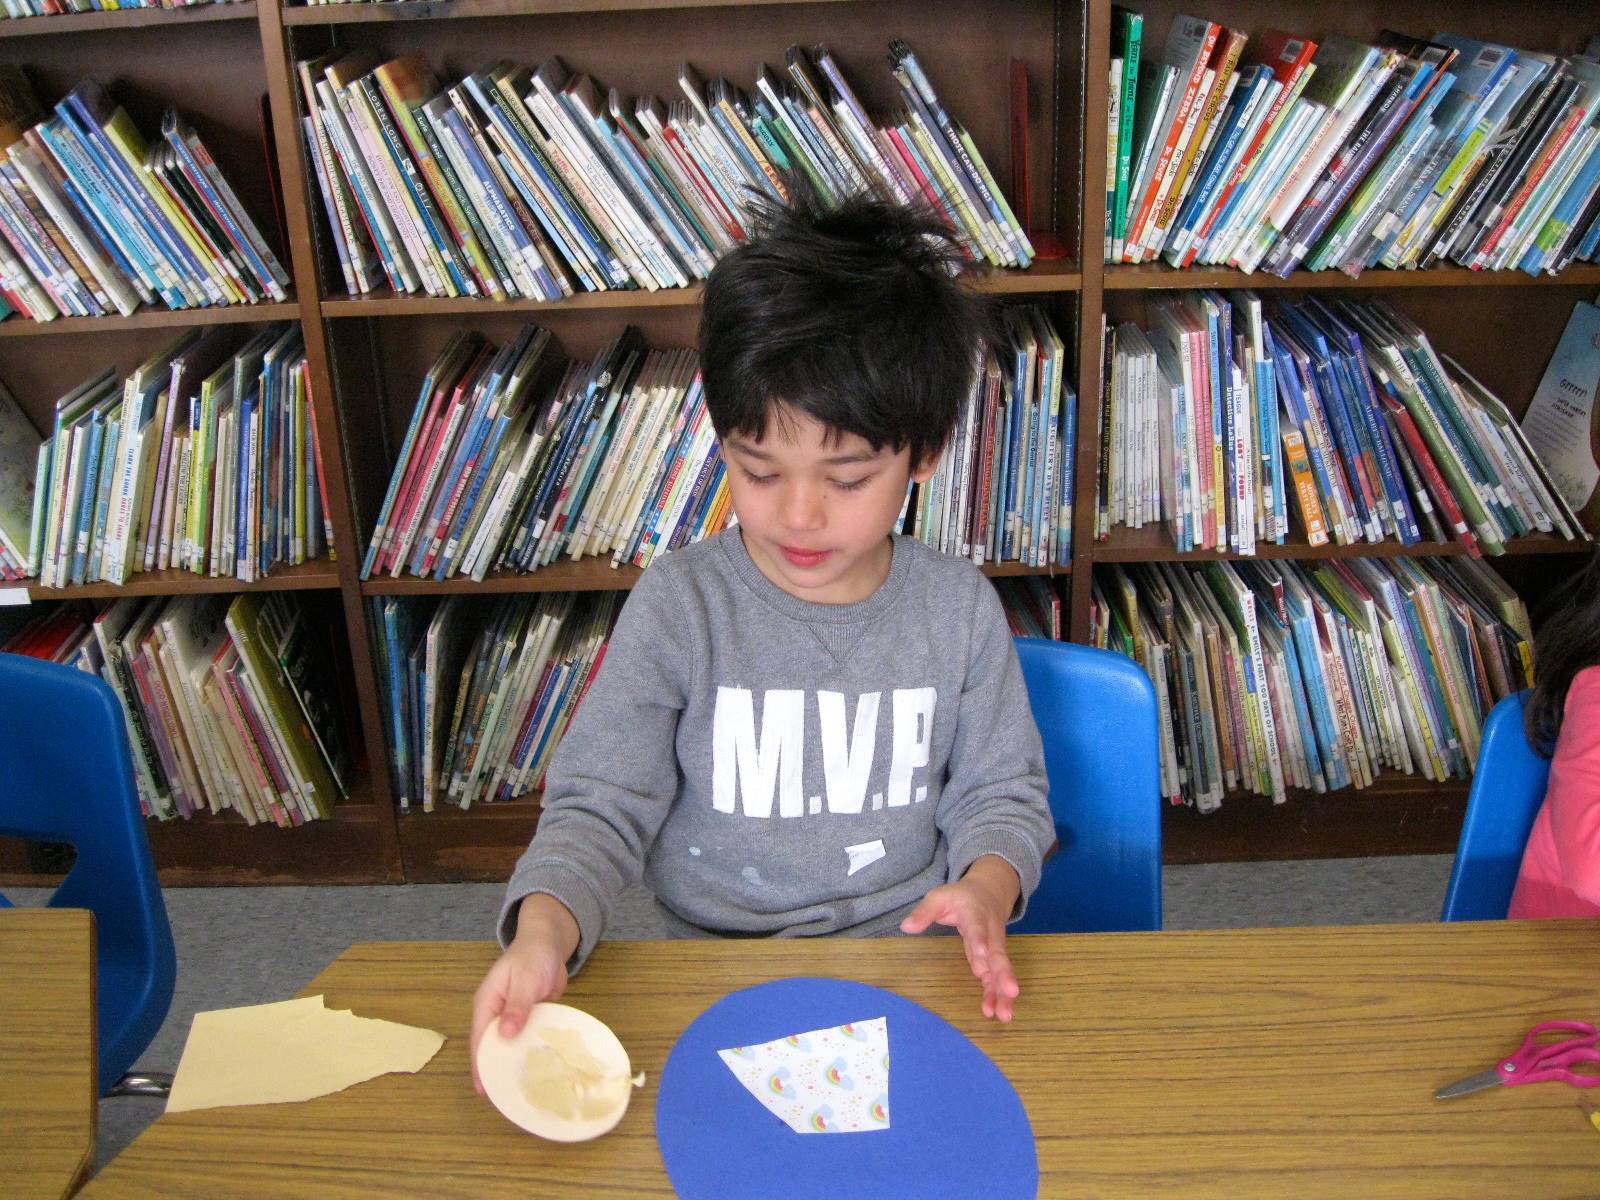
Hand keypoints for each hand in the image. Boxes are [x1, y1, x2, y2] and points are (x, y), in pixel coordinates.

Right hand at [470, 894, 580, 1093]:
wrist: (550, 942)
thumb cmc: (533, 956)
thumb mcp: (526, 979)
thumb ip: (517, 1006)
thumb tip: (505, 1035)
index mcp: (487, 1004)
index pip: (479, 1039)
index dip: (479, 1064)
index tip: (484, 1089)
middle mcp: (496, 1013)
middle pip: (491, 1046)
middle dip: (494, 1069)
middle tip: (503, 1097)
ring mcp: (512, 1017)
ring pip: (509, 1045)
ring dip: (513, 1063)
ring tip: (520, 1090)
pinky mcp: (528, 1018)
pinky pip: (526, 1039)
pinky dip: (529, 1052)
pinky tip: (539, 1069)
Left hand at [900, 856, 1021, 1021]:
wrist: (990, 892)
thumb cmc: (960, 897)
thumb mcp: (939, 897)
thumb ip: (924, 912)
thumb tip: (906, 927)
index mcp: (975, 914)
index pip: (977, 928)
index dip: (980, 941)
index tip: (983, 954)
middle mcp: (990, 933)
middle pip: (998, 954)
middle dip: (1003, 974)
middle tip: (1011, 992)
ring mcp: (994, 947)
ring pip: (1000, 970)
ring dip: (1003, 992)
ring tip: (1004, 1014)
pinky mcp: (991, 960)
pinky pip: (995, 978)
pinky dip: (996, 994)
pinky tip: (995, 1012)